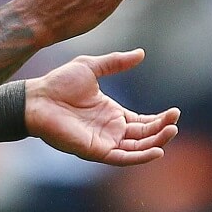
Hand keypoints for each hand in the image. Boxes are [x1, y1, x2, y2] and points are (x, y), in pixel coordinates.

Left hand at [25, 49, 179, 165]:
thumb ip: (116, 63)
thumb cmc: (59, 83)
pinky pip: (122, 158)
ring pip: (137, 147)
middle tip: (175, 120)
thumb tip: (141, 53)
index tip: (174, 112)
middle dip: (162, 129)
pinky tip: (157, 151)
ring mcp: (104, 142)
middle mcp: (111, 130)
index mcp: (112, 113)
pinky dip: (140, 157)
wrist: (37, 97)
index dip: (159, 119)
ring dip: (156, 142)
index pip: (143, 122)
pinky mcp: (95, 151)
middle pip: (144, 135)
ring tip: (171, 131)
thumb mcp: (92, 67)